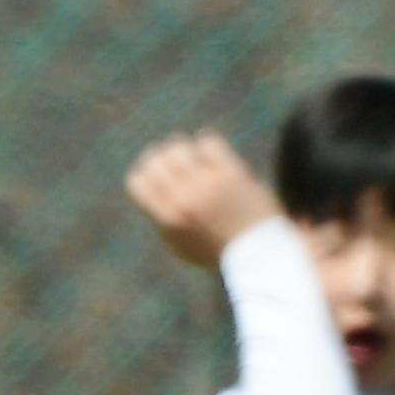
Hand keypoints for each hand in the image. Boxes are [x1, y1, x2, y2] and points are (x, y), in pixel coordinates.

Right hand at [123, 131, 278, 271]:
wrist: (257, 251)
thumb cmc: (216, 250)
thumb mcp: (178, 242)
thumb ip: (161, 217)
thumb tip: (151, 186)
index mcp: (167, 218)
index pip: (138, 180)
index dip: (143, 172)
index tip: (153, 172)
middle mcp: (184, 199)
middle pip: (156, 160)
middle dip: (160, 157)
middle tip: (171, 159)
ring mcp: (208, 185)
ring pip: (180, 148)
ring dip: (183, 149)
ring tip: (193, 157)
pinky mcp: (231, 173)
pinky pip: (208, 143)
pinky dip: (206, 145)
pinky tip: (211, 154)